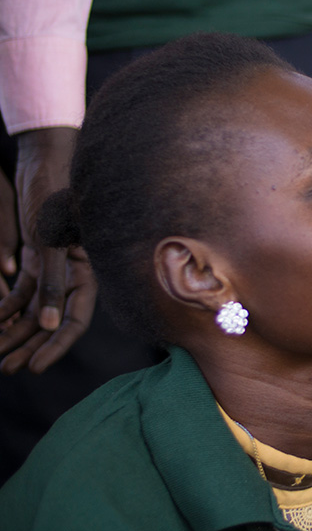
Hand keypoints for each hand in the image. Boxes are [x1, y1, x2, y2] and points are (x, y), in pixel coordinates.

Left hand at [0, 127, 96, 372]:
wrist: (45, 161)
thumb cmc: (54, 197)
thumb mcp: (50, 243)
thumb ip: (53, 282)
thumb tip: (53, 324)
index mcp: (85, 273)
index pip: (73, 321)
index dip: (54, 347)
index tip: (34, 368)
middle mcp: (72, 275)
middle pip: (51, 321)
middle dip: (29, 346)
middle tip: (8, 369)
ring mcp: (53, 267)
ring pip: (33, 309)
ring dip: (14, 331)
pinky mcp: (37, 257)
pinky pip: (21, 291)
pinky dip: (6, 306)